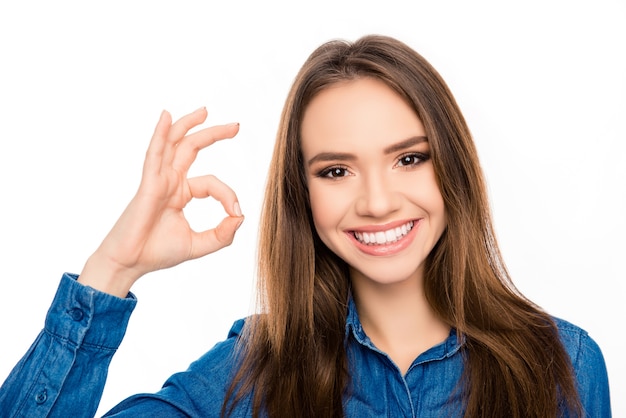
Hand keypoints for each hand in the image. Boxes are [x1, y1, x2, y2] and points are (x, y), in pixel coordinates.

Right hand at [79, 107, 243, 296]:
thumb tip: (241, 217)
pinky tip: (166, 116)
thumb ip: (222, 234)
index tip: (237, 212)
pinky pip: (155, 154)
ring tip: (205, 111)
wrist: (130, 263)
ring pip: (174, 144)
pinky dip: (160, 134)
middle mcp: (170, 181)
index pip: (212, 184)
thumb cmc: (157, 252)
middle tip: (236, 126)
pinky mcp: (147, 184)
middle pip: (192, 148)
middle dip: (214, 134)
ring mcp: (158, 180)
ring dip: (188, 125)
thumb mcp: (199, 244)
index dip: (228, 195)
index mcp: (182, 192)